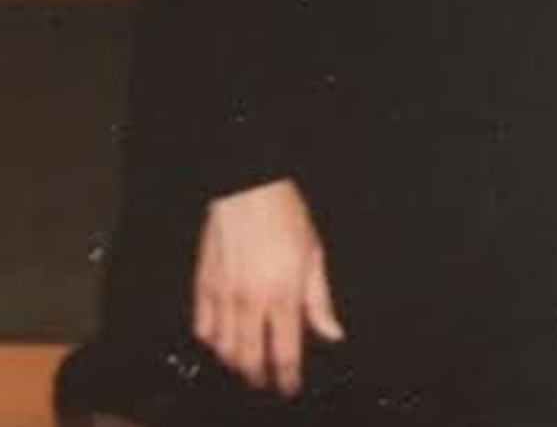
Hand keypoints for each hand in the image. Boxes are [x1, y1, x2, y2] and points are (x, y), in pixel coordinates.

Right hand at [191, 178, 342, 393]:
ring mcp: (223, 297)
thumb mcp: (315, 255)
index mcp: (282, 295)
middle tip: (266, 382)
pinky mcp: (202, 287)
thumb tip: (332, 332)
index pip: (284, 352)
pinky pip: (202, 328)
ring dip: (235, 363)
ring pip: (222, 349)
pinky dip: (211, 342)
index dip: (287, 377)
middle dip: (258, 377)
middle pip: (249, 358)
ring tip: (246, 366)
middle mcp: (250, 301)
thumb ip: (320, 300)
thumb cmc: (285, 216)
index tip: (289, 388)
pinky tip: (221, 342)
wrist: (248, 191)